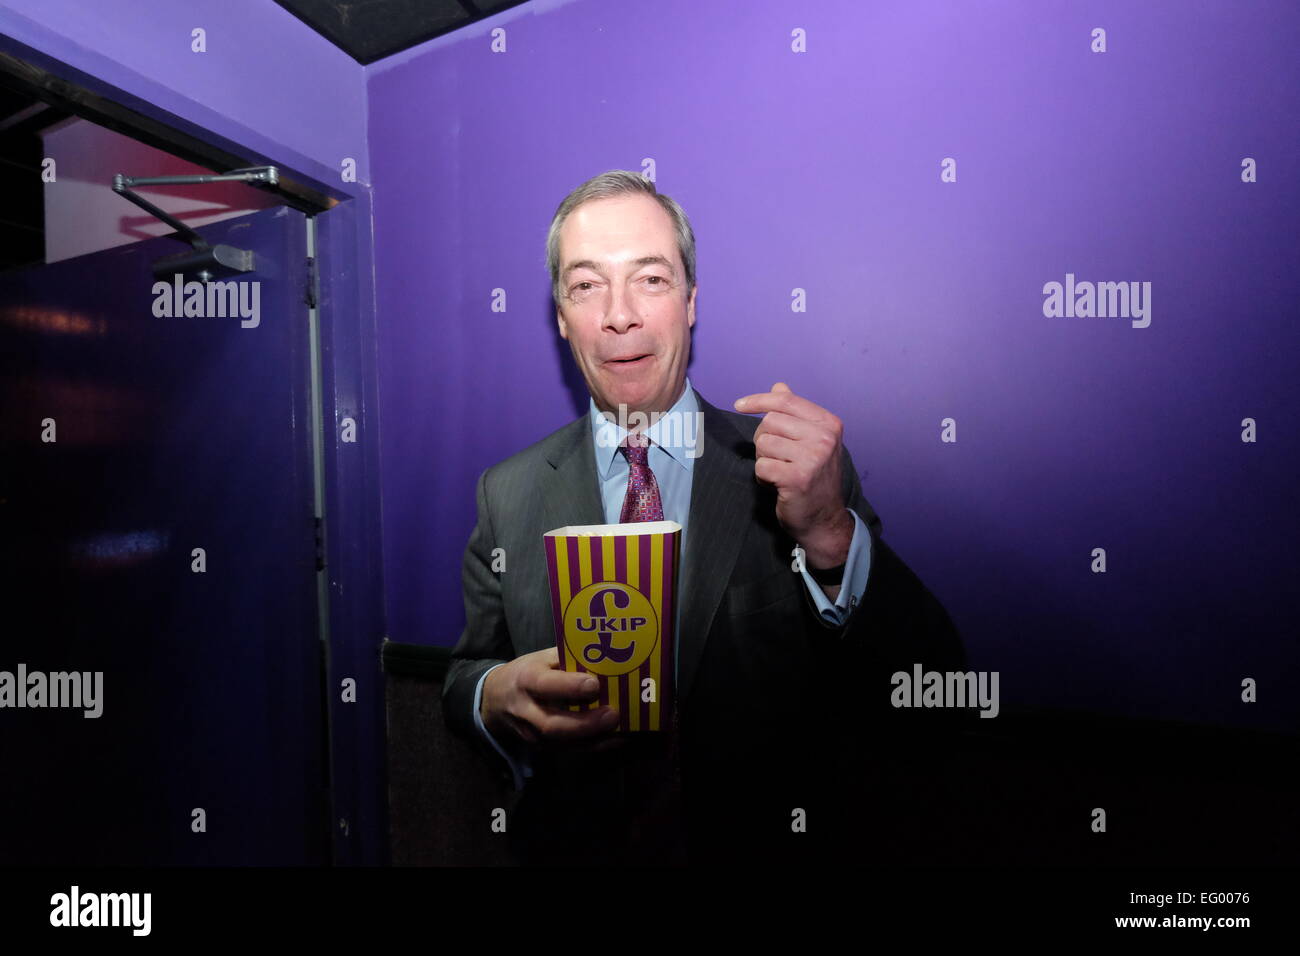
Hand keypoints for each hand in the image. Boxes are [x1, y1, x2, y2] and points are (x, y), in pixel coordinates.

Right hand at [481, 647, 625, 753]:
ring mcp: (532, 734)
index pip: (545, 685)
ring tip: (621, 730)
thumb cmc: (527, 672)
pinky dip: (595, 746)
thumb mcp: (541, 658)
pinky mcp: (541, 747)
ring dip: (594, 739)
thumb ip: (568, 658)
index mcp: (526, 680)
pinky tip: (617, 738)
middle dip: (585, 723)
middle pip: (552, 724)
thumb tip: (605, 654)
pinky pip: (569, 750)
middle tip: (613, 715)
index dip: (569, 687)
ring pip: (562, 743)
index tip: (594, 685)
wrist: (495, 700)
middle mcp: (526, 710)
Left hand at [733, 382, 853, 569]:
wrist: (824, 519)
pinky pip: (761, 466)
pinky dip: (763, 477)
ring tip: (779, 472)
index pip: (786, 400)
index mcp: (829, 423)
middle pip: (770, 421)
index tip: (739, 405)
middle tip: (775, 457)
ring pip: (764, 443)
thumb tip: (779, 386)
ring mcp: (813, 457)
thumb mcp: (812, 441)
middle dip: (763, 439)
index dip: (758, 400)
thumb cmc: (814, 478)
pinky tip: (777, 484)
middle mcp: (824, 437)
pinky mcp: (798, 478)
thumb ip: (795, 414)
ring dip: (764, 460)